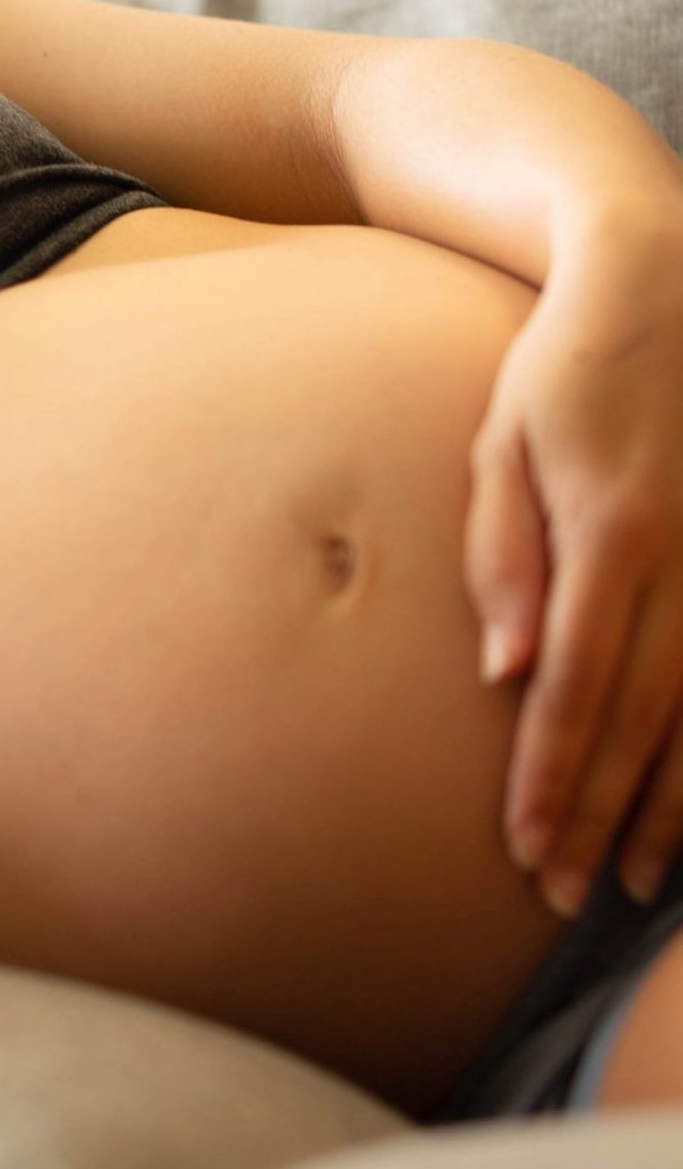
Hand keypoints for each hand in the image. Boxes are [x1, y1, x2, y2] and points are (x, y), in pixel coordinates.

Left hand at [465, 210, 682, 915]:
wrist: (671, 276)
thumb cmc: (566, 366)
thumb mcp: (504, 442)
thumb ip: (503, 556)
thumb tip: (506, 671)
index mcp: (612, 528)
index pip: (577, 684)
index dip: (551, 774)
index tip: (524, 846)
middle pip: (647, 717)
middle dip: (602, 812)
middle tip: (562, 892)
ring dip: (674, 805)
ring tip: (631, 880)